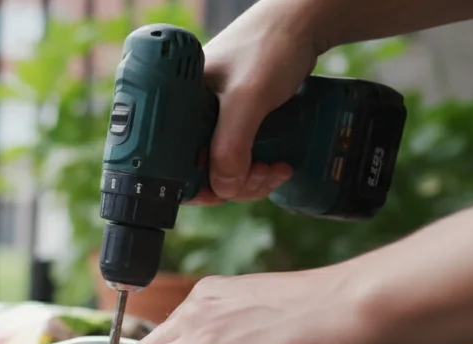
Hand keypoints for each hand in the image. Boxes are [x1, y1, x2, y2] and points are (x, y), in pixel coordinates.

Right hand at [188, 0, 322, 204]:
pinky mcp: (235, 125)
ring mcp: (213, 122)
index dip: (198, 185)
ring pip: (222, 172)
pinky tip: (276, 164)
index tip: (228, 187)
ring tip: (274, 169)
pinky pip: (239, 160)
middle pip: (198, 174)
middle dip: (233, 184)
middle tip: (260, 175)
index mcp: (175, 108)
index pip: (170, 165)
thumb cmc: (269, 47)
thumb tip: (224, 187)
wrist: (302, 26)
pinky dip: (257, 170)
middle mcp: (190, 118)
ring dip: (251, 180)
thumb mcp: (247, 98)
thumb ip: (231, 144)